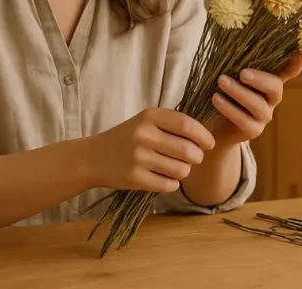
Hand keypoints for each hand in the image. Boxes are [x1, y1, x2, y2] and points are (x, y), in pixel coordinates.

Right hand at [85, 108, 215, 193]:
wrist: (93, 157)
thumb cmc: (127, 138)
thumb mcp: (146, 121)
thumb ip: (173, 124)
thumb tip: (206, 138)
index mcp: (149, 116)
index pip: (187, 125)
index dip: (203, 136)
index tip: (209, 144)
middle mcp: (143, 135)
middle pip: (188, 150)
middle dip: (197, 157)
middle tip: (193, 158)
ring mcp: (138, 157)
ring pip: (181, 170)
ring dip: (185, 172)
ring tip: (176, 168)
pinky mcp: (134, 178)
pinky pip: (169, 185)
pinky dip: (172, 184)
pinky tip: (164, 178)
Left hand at [208, 52, 301, 146]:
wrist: (214, 125)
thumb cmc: (223, 92)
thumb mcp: (230, 74)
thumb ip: (236, 61)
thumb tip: (228, 36)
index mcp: (269, 81)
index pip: (289, 71)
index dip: (296, 62)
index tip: (300, 51)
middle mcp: (271, 98)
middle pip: (276, 87)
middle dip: (260, 79)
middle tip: (243, 73)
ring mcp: (264, 115)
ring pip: (257, 104)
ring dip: (238, 91)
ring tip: (221, 81)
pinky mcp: (253, 130)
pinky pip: (243, 120)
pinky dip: (228, 108)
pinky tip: (216, 98)